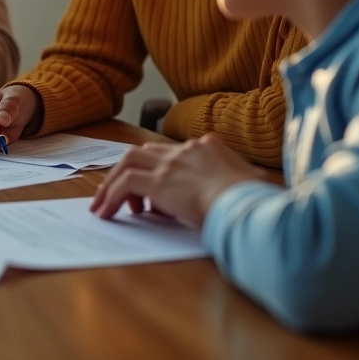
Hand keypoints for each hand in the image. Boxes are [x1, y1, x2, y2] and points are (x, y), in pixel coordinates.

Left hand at [90, 134, 268, 225]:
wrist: (246, 205)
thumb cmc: (255, 200)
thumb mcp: (249, 183)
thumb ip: (235, 181)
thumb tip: (230, 193)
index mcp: (209, 147)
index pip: (172, 152)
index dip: (158, 171)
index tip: (153, 197)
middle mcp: (186, 149)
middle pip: (145, 152)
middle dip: (128, 171)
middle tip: (119, 194)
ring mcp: (171, 163)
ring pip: (128, 162)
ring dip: (112, 183)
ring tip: (103, 206)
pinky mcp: (158, 181)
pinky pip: (124, 183)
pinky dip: (111, 196)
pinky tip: (107, 213)